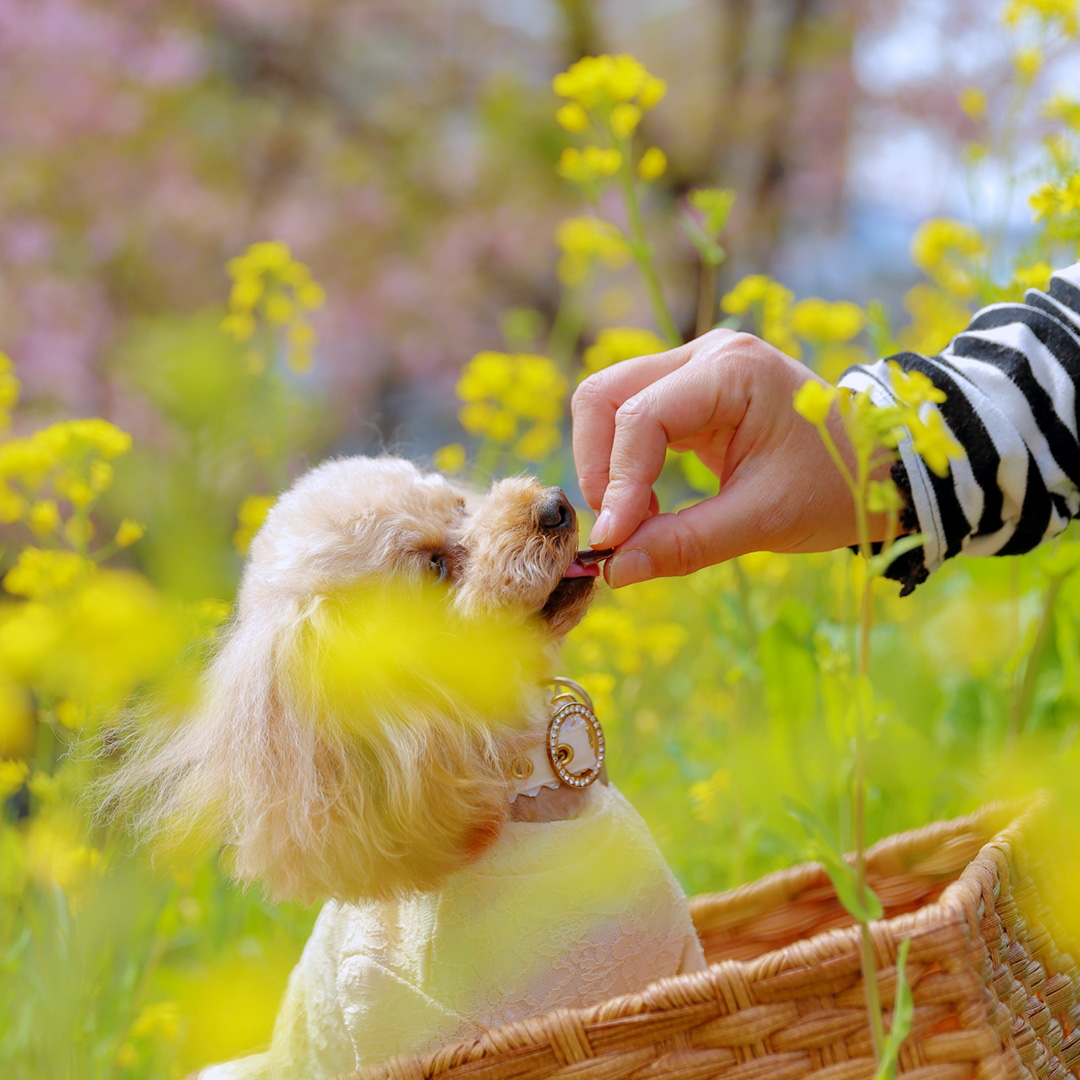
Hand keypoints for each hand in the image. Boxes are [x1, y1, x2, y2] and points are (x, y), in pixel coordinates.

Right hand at [571, 329, 866, 587]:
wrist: (881, 466)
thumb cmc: (837, 486)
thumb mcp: (764, 520)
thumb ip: (685, 543)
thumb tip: (614, 570)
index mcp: (732, 370)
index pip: (642, 417)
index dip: (618, 483)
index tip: (613, 543)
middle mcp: (705, 355)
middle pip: (604, 395)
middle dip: (598, 465)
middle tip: (619, 527)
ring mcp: (694, 370)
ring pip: (607, 405)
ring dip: (605, 465)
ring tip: (635, 520)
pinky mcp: (688, 395)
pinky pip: (629, 422)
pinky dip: (623, 466)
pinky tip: (646, 508)